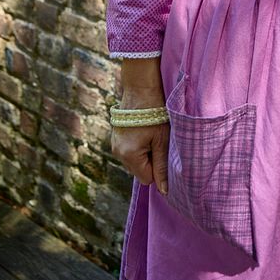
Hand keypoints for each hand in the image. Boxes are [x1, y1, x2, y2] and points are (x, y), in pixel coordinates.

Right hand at [111, 60, 168, 194]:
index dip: (158, 168)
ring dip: (145, 152)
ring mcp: (114, 145)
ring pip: (135, 160)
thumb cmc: (155, 113)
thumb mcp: (162, 140)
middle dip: (151, 160)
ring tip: (151, 133)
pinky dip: (138, 145)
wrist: (140, 88)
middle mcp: (117, 153)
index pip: (146, 179)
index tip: (163, 150)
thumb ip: (162, 167)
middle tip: (158, 139)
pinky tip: (144, 130)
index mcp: (129, 156)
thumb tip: (164, 191)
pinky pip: (130, 151)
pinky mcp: (115, 138)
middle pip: (139, 170)